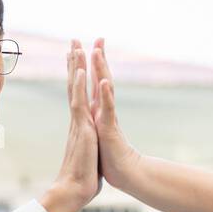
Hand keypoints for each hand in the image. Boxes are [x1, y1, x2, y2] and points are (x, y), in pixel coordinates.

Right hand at [41, 40, 100, 211]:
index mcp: (80, 124)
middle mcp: (77, 119)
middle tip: (73, 40)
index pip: (77, 94)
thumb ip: (87, 145)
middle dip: (74, 62)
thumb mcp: (88, 155)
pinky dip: (80, 84)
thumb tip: (88, 145)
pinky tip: (80, 68)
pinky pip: (80, 102)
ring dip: (76, 66)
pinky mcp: (82, 128)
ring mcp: (78, 122)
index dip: (76, 75)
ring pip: (75, 89)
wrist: (74, 190)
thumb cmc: (82, 177)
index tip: (75, 57)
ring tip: (75, 45)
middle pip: (74, 85)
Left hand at [90, 37, 142, 190]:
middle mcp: (104, 110)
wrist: (124, 174)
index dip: (91, 65)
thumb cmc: (110, 157)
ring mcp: (107, 118)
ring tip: (98, 51)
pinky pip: (108, 109)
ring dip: (101, 69)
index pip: (94, 83)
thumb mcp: (98, 135)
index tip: (87, 47)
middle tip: (98, 37)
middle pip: (102, 78)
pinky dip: (105, 95)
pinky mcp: (109, 129)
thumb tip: (95, 114)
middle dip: (98, 58)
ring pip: (105, 89)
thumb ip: (97, 122)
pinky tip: (104, 82)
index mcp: (98, 111)